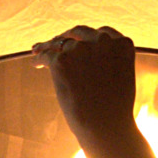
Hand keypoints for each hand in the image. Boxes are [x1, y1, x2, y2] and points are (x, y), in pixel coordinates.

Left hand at [31, 25, 138, 147]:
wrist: (105, 125)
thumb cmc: (114, 109)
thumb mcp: (120, 78)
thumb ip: (108, 62)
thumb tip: (87, 57)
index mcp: (122, 44)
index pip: (102, 33)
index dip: (87, 37)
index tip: (79, 41)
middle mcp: (103, 41)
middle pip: (79, 33)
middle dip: (66, 37)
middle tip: (55, 42)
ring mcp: (81, 49)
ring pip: (60, 43)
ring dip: (48, 46)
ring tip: (38, 50)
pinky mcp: (61, 60)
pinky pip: (46, 55)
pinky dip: (39, 58)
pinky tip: (36, 63)